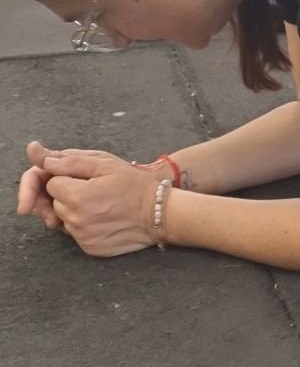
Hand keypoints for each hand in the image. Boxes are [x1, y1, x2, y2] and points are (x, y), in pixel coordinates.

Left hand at [22, 141, 164, 256]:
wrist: (160, 214)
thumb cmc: (135, 185)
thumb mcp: (105, 163)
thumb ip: (67, 160)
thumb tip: (35, 154)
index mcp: (76, 196)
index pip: (50, 182)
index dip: (67, 177)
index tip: (88, 177)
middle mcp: (75, 220)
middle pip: (54, 202)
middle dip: (68, 194)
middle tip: (97, 190)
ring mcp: (81, 237)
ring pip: (63, 219)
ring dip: (74, 210)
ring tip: (101, 203)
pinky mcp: (89, 248)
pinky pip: (74, 233)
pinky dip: (84, 224)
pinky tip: (103, 217)